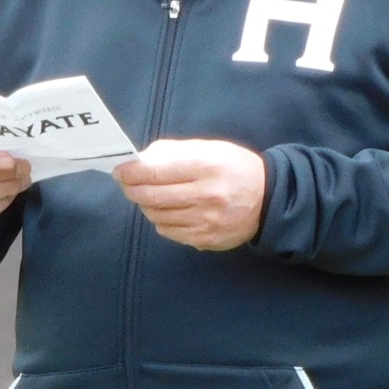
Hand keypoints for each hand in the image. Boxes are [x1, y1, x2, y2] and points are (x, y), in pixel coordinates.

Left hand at [115, 139, 266, 251]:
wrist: (268, 199)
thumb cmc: (233, 167)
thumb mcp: (208, 148)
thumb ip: (172, 152)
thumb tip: (138, 161)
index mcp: (206, 166)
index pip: (155, 171)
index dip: (131, 172)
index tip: (120, 170)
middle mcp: (207, 195)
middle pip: (151, 196)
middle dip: (132, 189)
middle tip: (128, 183)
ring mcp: (206, 221)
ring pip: (157, 216)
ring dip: (146, 205)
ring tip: (150, 195)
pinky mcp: (206, 239)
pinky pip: (168, 231)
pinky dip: (161, 220)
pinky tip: (169, 211)